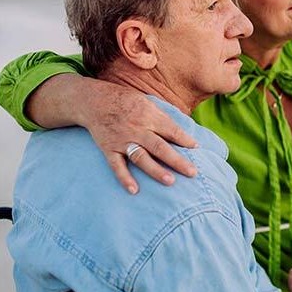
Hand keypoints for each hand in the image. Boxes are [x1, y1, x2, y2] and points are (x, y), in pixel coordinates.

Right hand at [36, 75, 197, 192]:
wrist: (94, 101)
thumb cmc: (125, 101)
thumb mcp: (146, 101)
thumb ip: (163, 117)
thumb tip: (182, 131)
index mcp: (148, 115)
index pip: (170, 129)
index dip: (184, 139)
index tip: (197, 148)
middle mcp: (137, 129)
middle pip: (160, 147)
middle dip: (177, 160)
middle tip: (192, 172)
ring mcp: (122, 141)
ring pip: (141, 158)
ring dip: (155, 170)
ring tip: (170, 181)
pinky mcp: (109, 149)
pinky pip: (117, 166)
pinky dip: (124, 178)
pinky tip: (134, 190)